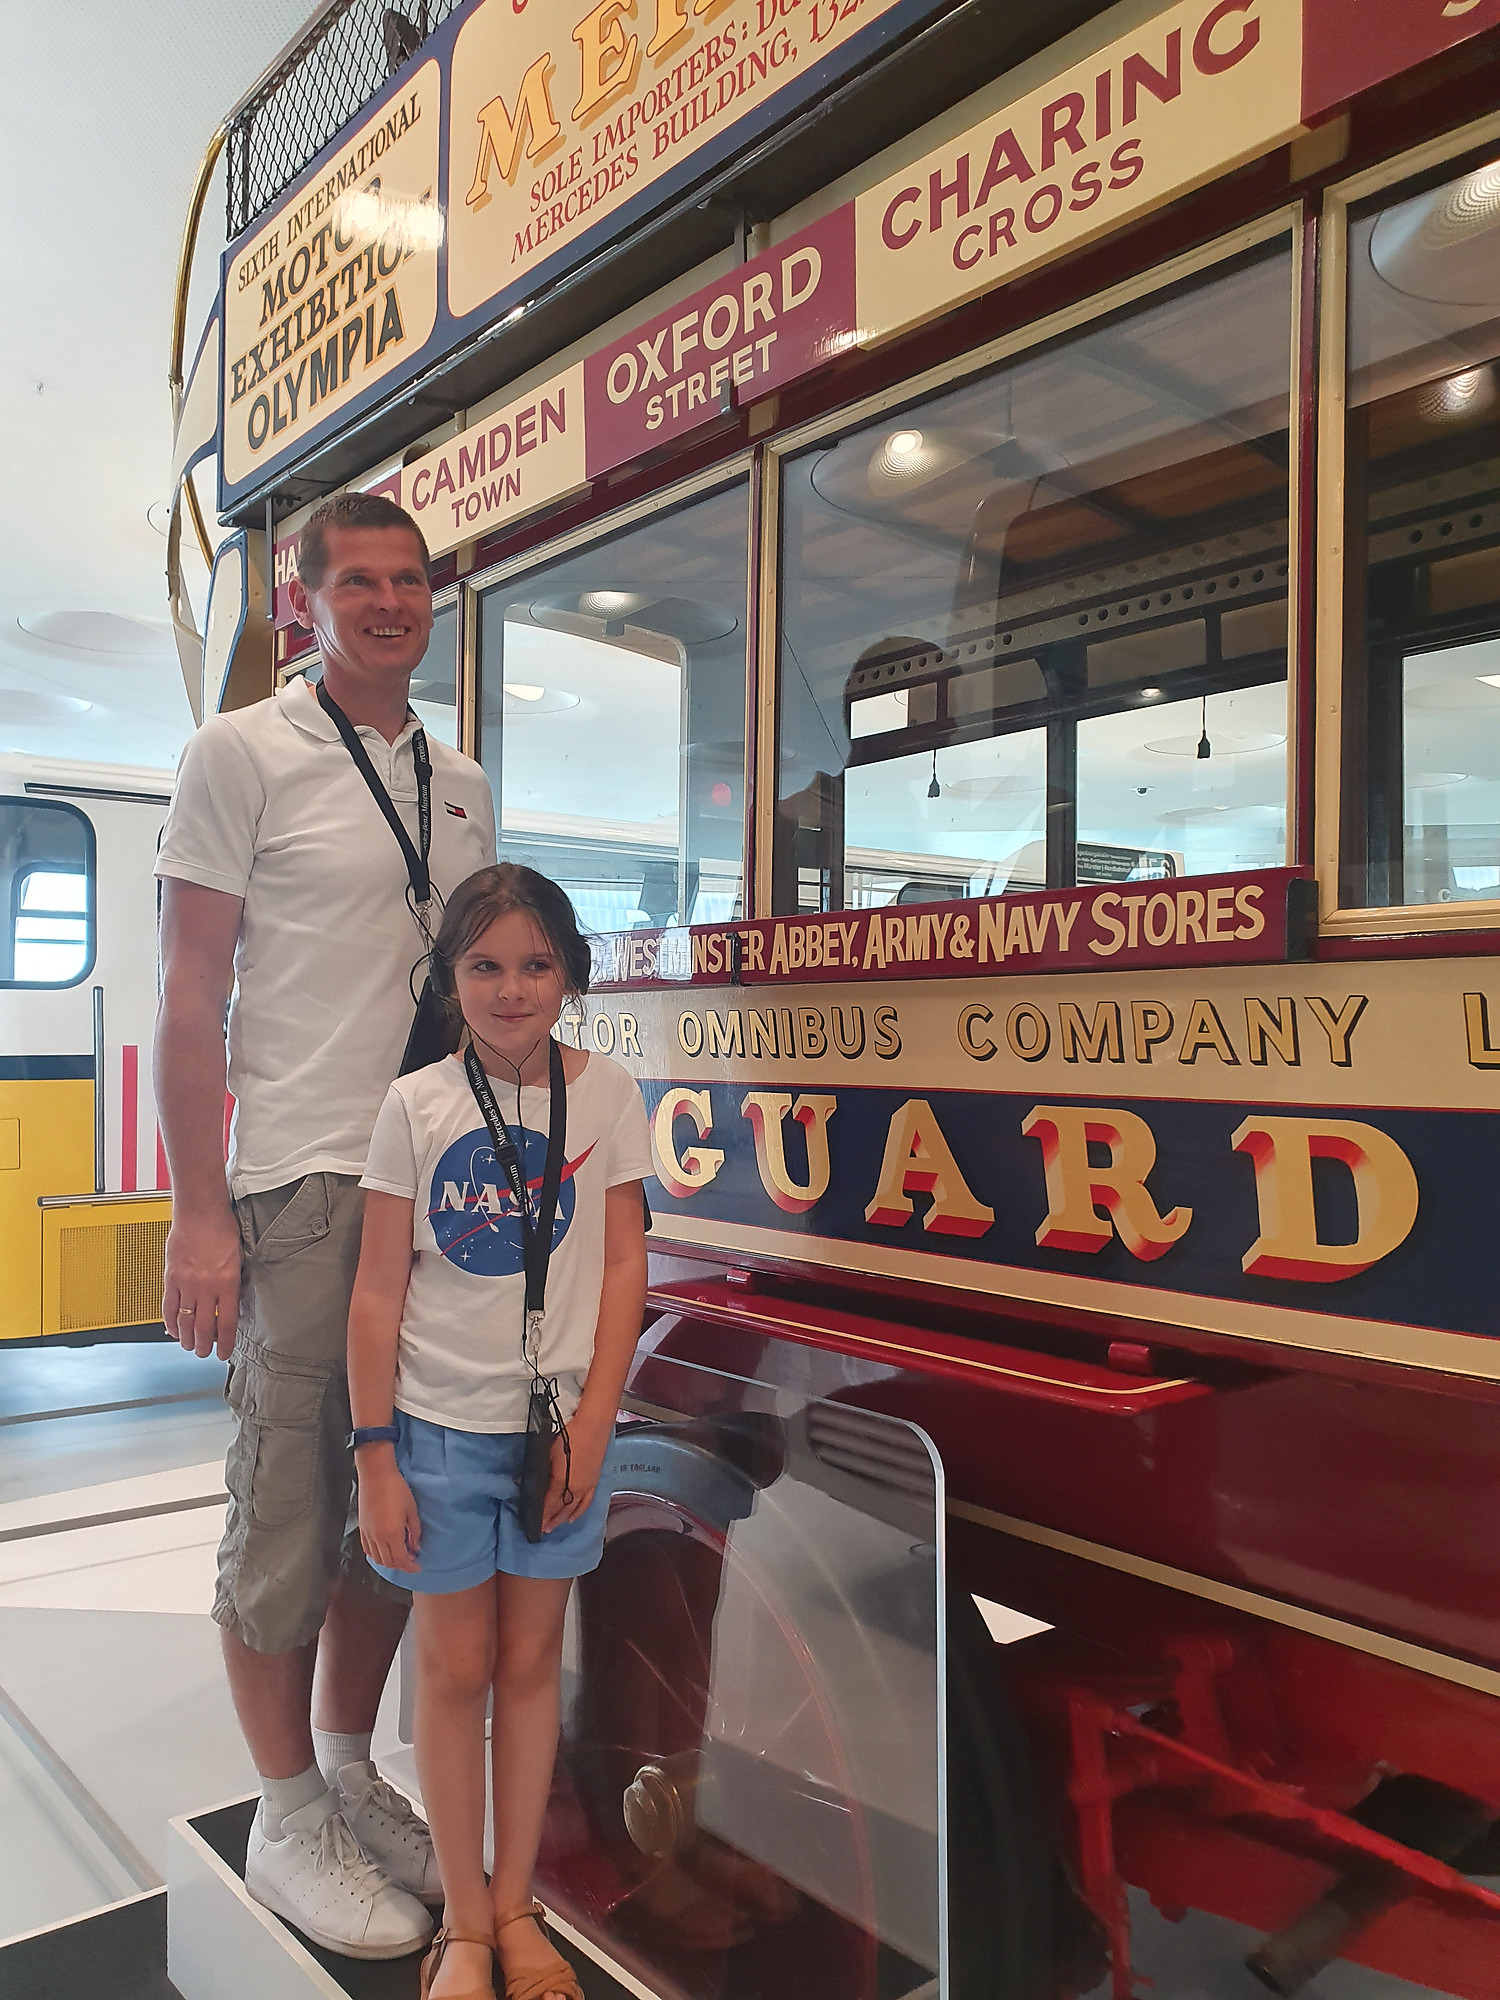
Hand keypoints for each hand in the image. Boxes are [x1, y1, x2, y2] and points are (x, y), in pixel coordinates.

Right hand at [162, 1209, 242, 1359]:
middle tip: (205, 1353)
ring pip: (185, 1321)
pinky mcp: (171, 1278)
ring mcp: (187, 1284)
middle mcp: (206, 1286)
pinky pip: (168, 1307)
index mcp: (227, 1282)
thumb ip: (233, 1284)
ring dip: (187, 1339)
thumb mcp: (237, 1260)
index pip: (226, 1323)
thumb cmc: (222, 1229)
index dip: (224, 1343)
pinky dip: (170, 1322)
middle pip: (204, 1327)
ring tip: (190, 1346)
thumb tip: (233, 1306)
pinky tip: (173, 1330)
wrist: (200, 1212)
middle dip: (204, 1346)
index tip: (223, 1353)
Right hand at [358, 1452, 420, 1571]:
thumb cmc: (396, 1489)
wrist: (376, 1475)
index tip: (418, 1566)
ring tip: (400, 1553)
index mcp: (392, 1534)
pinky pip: (368, 1550)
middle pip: (388, 1562)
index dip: (410, 1566)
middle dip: (401, 1565)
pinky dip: (377, 1554)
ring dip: (389, 1561)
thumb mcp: (411, 1510)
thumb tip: (416, 1547)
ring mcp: (367, 1534)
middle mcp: (377, 1538)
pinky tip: (385, 1548)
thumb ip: (415, 1531)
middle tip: (412, 1559)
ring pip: (377, 1558)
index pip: (400, 1560)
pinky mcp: (361, 1528)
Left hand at [542, 1412, 611, 1532]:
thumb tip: (523, 1481)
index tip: (534, 1526)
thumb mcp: (548, 1452)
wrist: (593, 1425)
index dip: (541, 1516)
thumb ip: (538, 1469)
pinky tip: (573, 1518)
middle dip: (550, 1521)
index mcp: (562, 1481)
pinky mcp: (594, 1481)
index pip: (549, 1505)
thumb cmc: (570, 1435)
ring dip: (562, 1519)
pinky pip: (586, 1503)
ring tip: (553, 1526)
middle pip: (561, 1510)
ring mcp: (587, 1486)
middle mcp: (575, 1488)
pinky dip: (579, 1512)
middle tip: (541, 1530)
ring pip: (573, 1509)